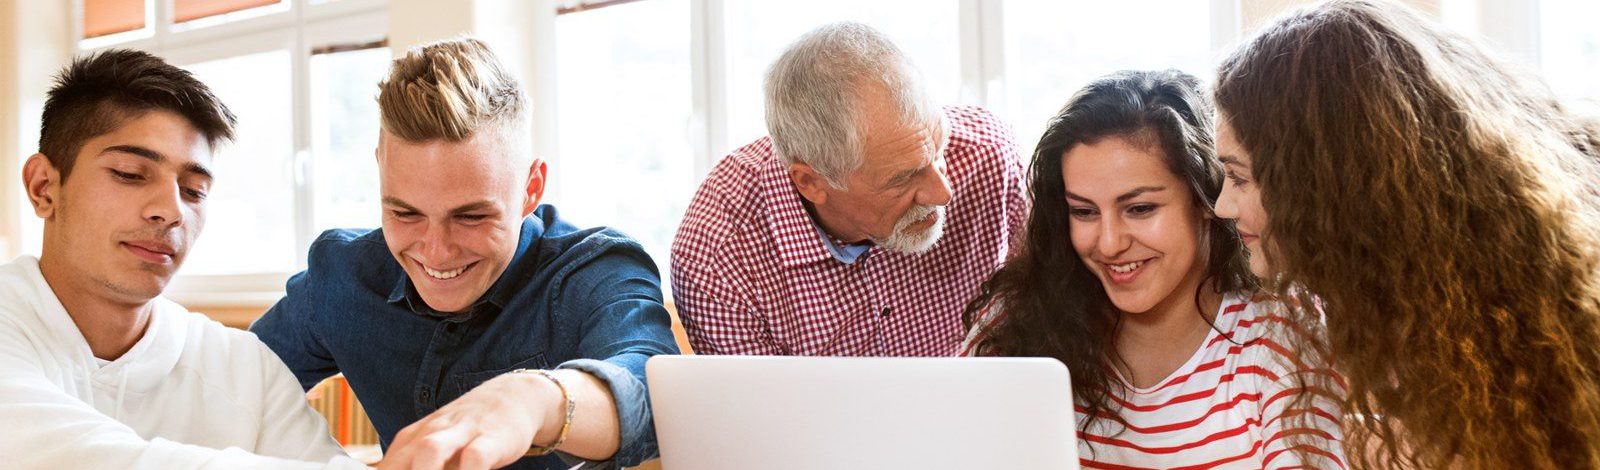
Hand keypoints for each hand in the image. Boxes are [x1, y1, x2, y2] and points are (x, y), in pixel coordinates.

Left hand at [377, 372, 562, 469]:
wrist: (511, 396)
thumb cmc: (468, 431)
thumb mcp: (437, 446)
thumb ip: (413, 464)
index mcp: (412, 440)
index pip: (386, 467)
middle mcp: (431, 434)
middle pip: (403, 459)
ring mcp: (461, 433)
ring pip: (431, 450)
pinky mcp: (491, 438)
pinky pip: (476, 458)